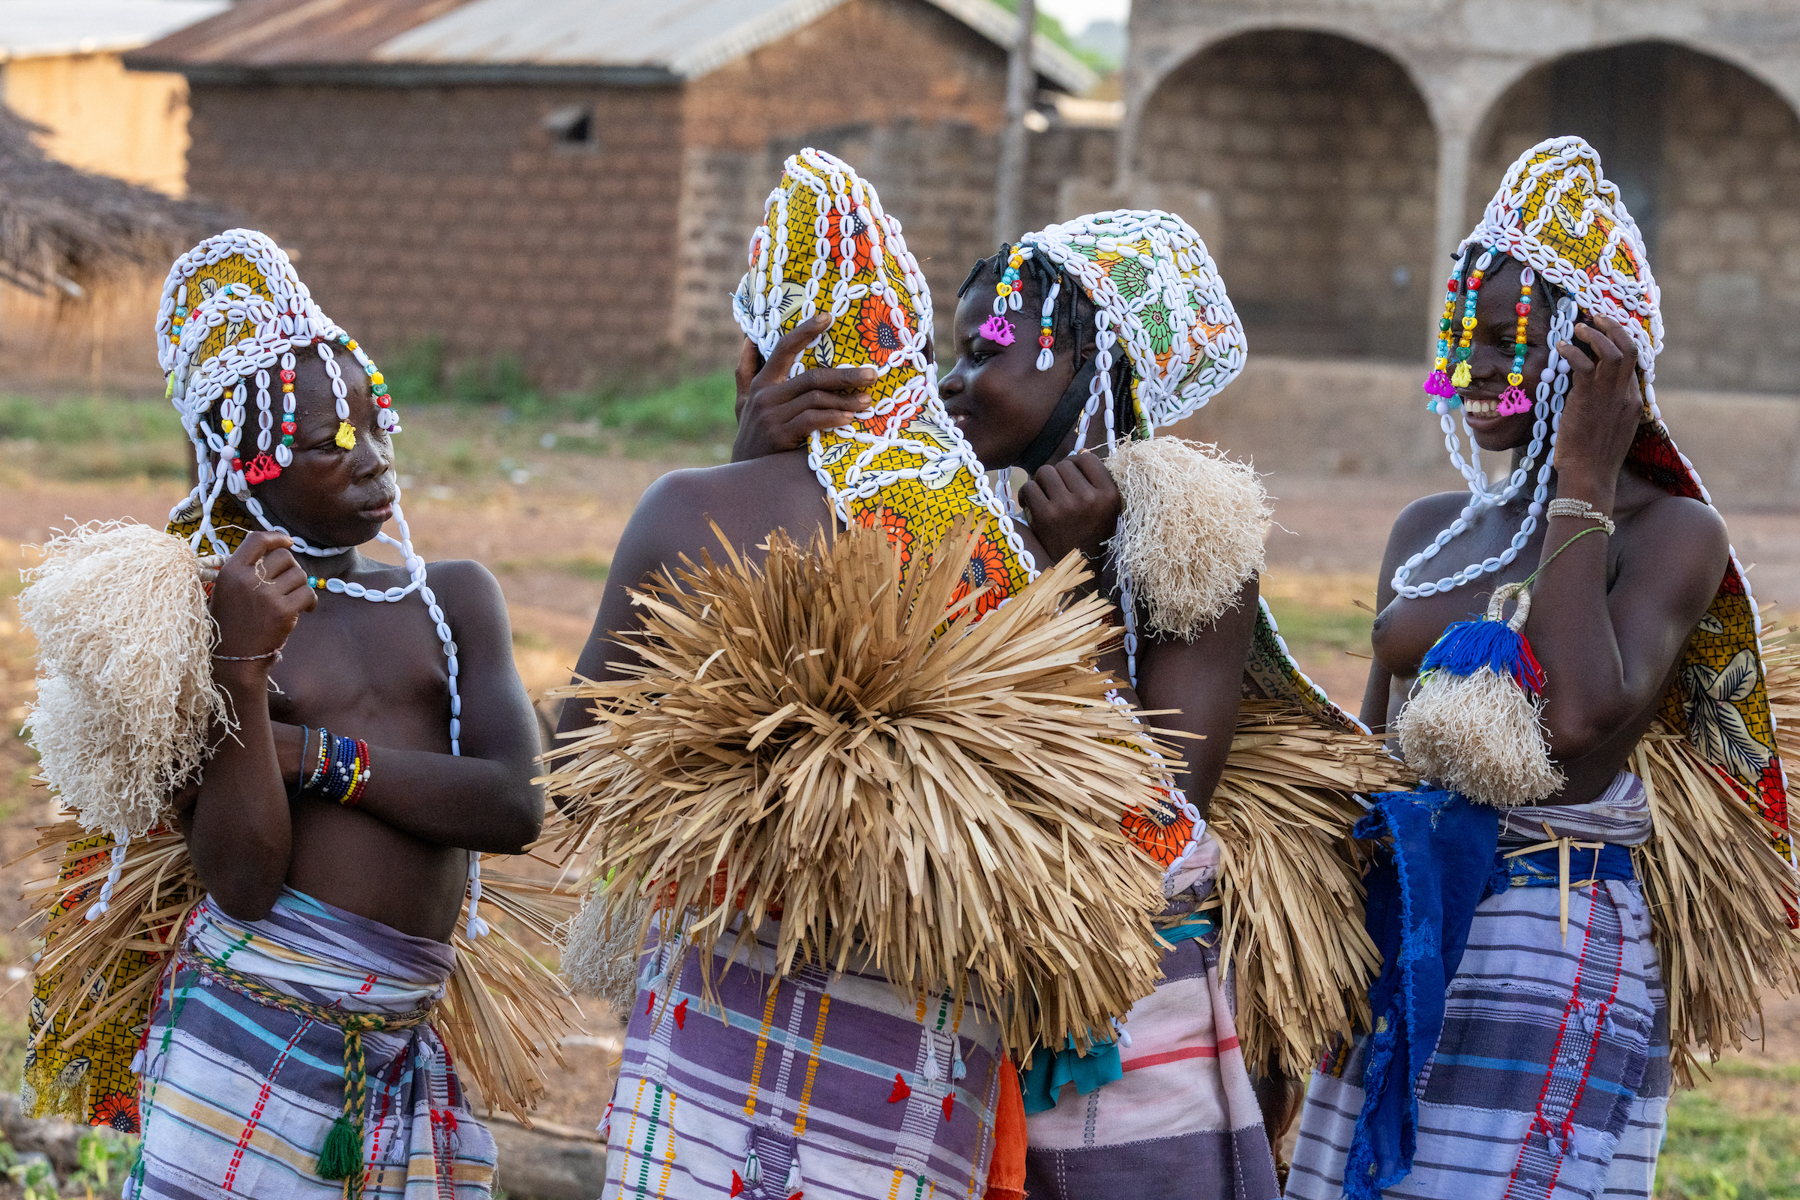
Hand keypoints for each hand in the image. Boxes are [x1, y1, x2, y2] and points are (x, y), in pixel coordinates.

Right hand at [209, 532, 316, 667]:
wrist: (235, 658)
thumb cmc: (234, 622)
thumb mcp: (228, 589)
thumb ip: (247, 568)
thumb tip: (280, 545)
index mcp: (230, 571)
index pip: (257, 539)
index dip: (277, 537)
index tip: (288, 542)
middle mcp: (247, 579)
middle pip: (284, 557)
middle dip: (292, 568)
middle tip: (290, 584)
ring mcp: (265, 595)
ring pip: (299, 575)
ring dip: (301, 586)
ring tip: (294, 599)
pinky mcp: (283, 611)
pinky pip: (308, 593)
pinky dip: (311, 600)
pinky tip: (305, 609)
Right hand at [731, 315, 874, 461]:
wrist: (745, 477)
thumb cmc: (752, 435)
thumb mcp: (742, 402)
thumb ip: (745, 371)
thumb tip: (748, 339)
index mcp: (761, 382)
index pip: (784, 348)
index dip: (805, 331)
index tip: (827, 317)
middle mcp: (765, 395)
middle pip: (811, 377)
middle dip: (845, 374)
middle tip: (872, 374)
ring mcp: (772, 416)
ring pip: (815, 399)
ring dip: (844, 400)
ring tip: (866, 401)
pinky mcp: (780, 436)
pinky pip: (811, 421)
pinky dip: (831, 418)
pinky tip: (848, 419)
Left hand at [1019, 453, 1121, 564]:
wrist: (1076, 570)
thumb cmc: (1090, 535)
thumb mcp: (1107, 509)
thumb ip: (1097, 482)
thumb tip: (1079, 451)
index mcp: (1110, 495)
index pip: (1087, 459)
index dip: (1075, 464)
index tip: (1070, 478)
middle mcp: (1090, 499)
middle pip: (1064, 464)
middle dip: (1056, 475)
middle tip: (1055, 491)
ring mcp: (1067, 507)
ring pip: (1045, 472)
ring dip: (1040, 482)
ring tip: (1044, 496)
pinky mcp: (1046, 516)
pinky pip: (1029, 488)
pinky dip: (1026, 494)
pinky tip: (1031, 505)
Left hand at [1552, 313, 1642, 502]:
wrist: (1590, 477)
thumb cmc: (1593, 459)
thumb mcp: (1610, 430)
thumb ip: (1608, 408)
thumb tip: (1591, 392)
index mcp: (1633, 402)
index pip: (1634, 363)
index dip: (1621, 342)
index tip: (1607, 331)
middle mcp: (1626, 395)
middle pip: (1630, 348)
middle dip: (1614, 328)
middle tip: (1597, 317)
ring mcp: (1609, 395)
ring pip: (1611, 350)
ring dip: (1594, 333)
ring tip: (1578, 326)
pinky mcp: (1588, 398)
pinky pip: (1583, 364)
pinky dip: (1572, 350)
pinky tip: (1560, 347)